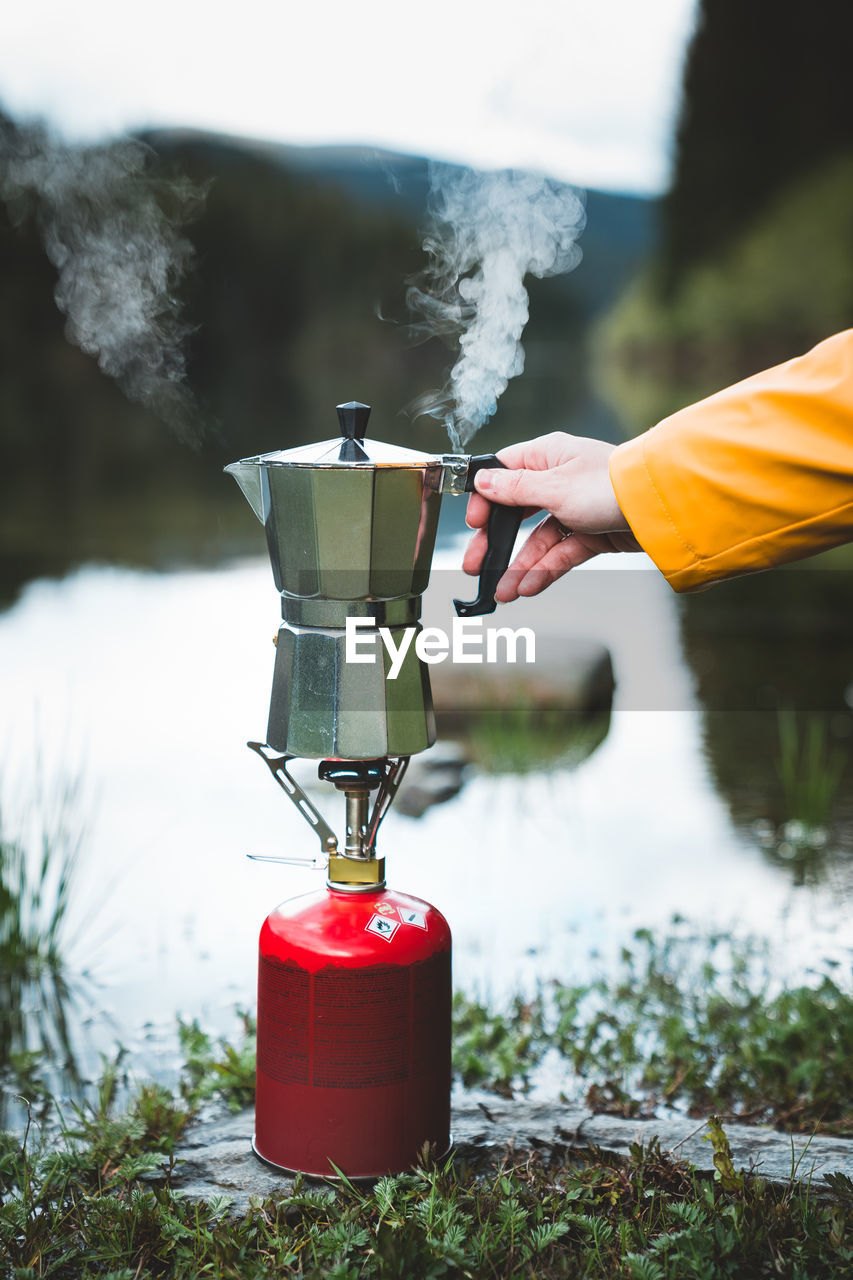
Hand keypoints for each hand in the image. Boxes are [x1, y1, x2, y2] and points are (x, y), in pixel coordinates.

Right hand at [462, 432, 640, 601]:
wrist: (658, 508)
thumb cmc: (609, 485)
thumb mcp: (554, 487)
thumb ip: (515, 489)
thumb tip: (482, 481)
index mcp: (548, 457)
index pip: (504, 474)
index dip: (485, 499)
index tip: (474, 523)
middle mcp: (559, 481)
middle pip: (517, 513)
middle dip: (496, 542)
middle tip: (476, 564)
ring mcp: (575, 509)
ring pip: (538, 540)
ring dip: (520, 565)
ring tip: (504, 590)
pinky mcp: (591, 534)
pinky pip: (560, 554)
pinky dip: (544, 570)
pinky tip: (528, 586)